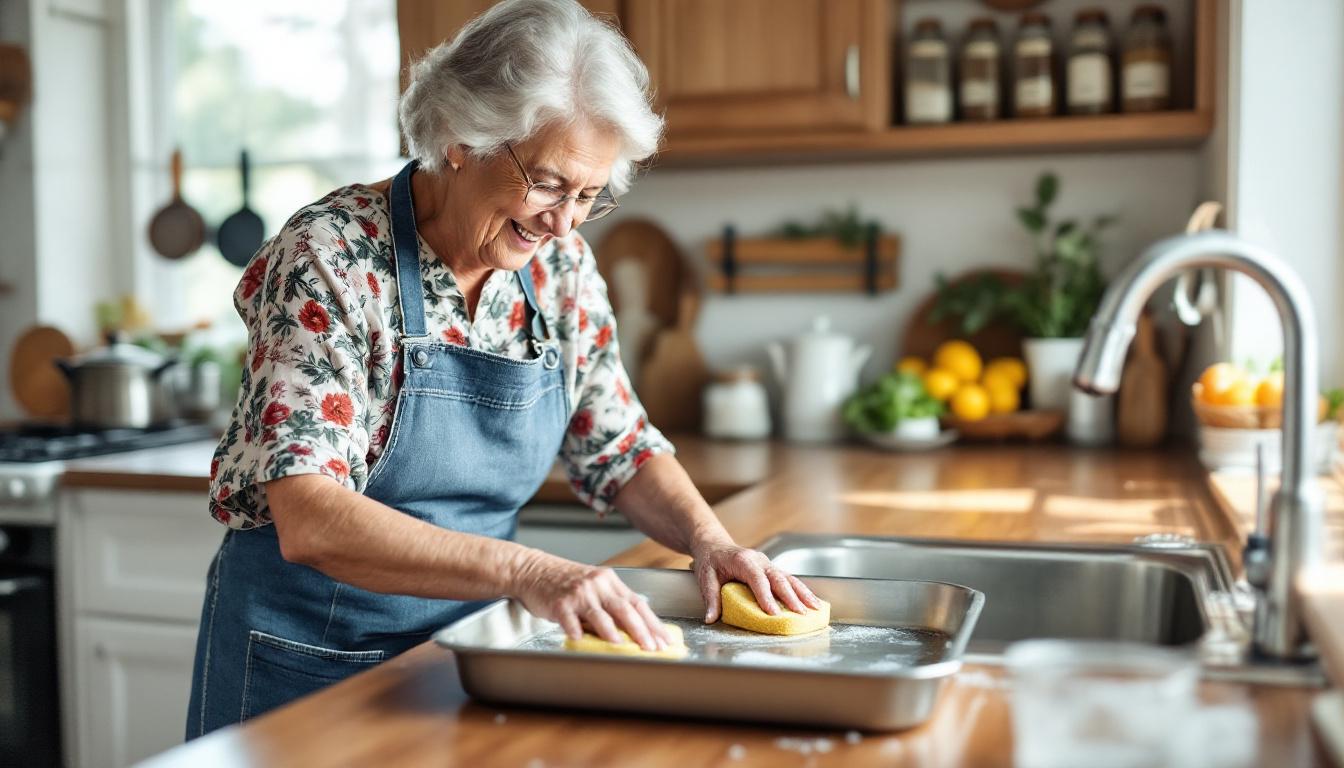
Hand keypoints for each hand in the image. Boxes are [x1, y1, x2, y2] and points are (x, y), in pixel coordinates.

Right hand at [509, 549, 671, 651]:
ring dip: (611, 631)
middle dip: (641, 630)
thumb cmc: (565, 582)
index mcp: (610, 582)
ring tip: (622, 645)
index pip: (638, 603)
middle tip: (652, 647)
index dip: (653, 624)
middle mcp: (597, 585)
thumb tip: (635, 632)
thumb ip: (611, 604)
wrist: (534, 570)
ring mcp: (579, 593)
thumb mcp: (593, 587)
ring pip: (599, 614)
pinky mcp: (560, 603)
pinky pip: (569, 619)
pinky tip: (580, 640)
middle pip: (624, 608)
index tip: (665, 640)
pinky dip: (575, 631)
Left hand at [690, 538, 821, 623]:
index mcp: (743, 560)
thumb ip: (710, 598)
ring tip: (816, 608)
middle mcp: (759, 560)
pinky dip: (802, 591)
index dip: (766, 596)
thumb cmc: (711, 561)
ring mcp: (768, 564)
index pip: (757, 579)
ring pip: (789, 578)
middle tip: (800, 613)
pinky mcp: (772, 570)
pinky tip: (812, 602)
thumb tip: (710, 618)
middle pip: (778, 578)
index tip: (773, 613)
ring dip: (803, 593)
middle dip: (791, 597)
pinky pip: (790, 580)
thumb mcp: (705, 577)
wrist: (715, 546)